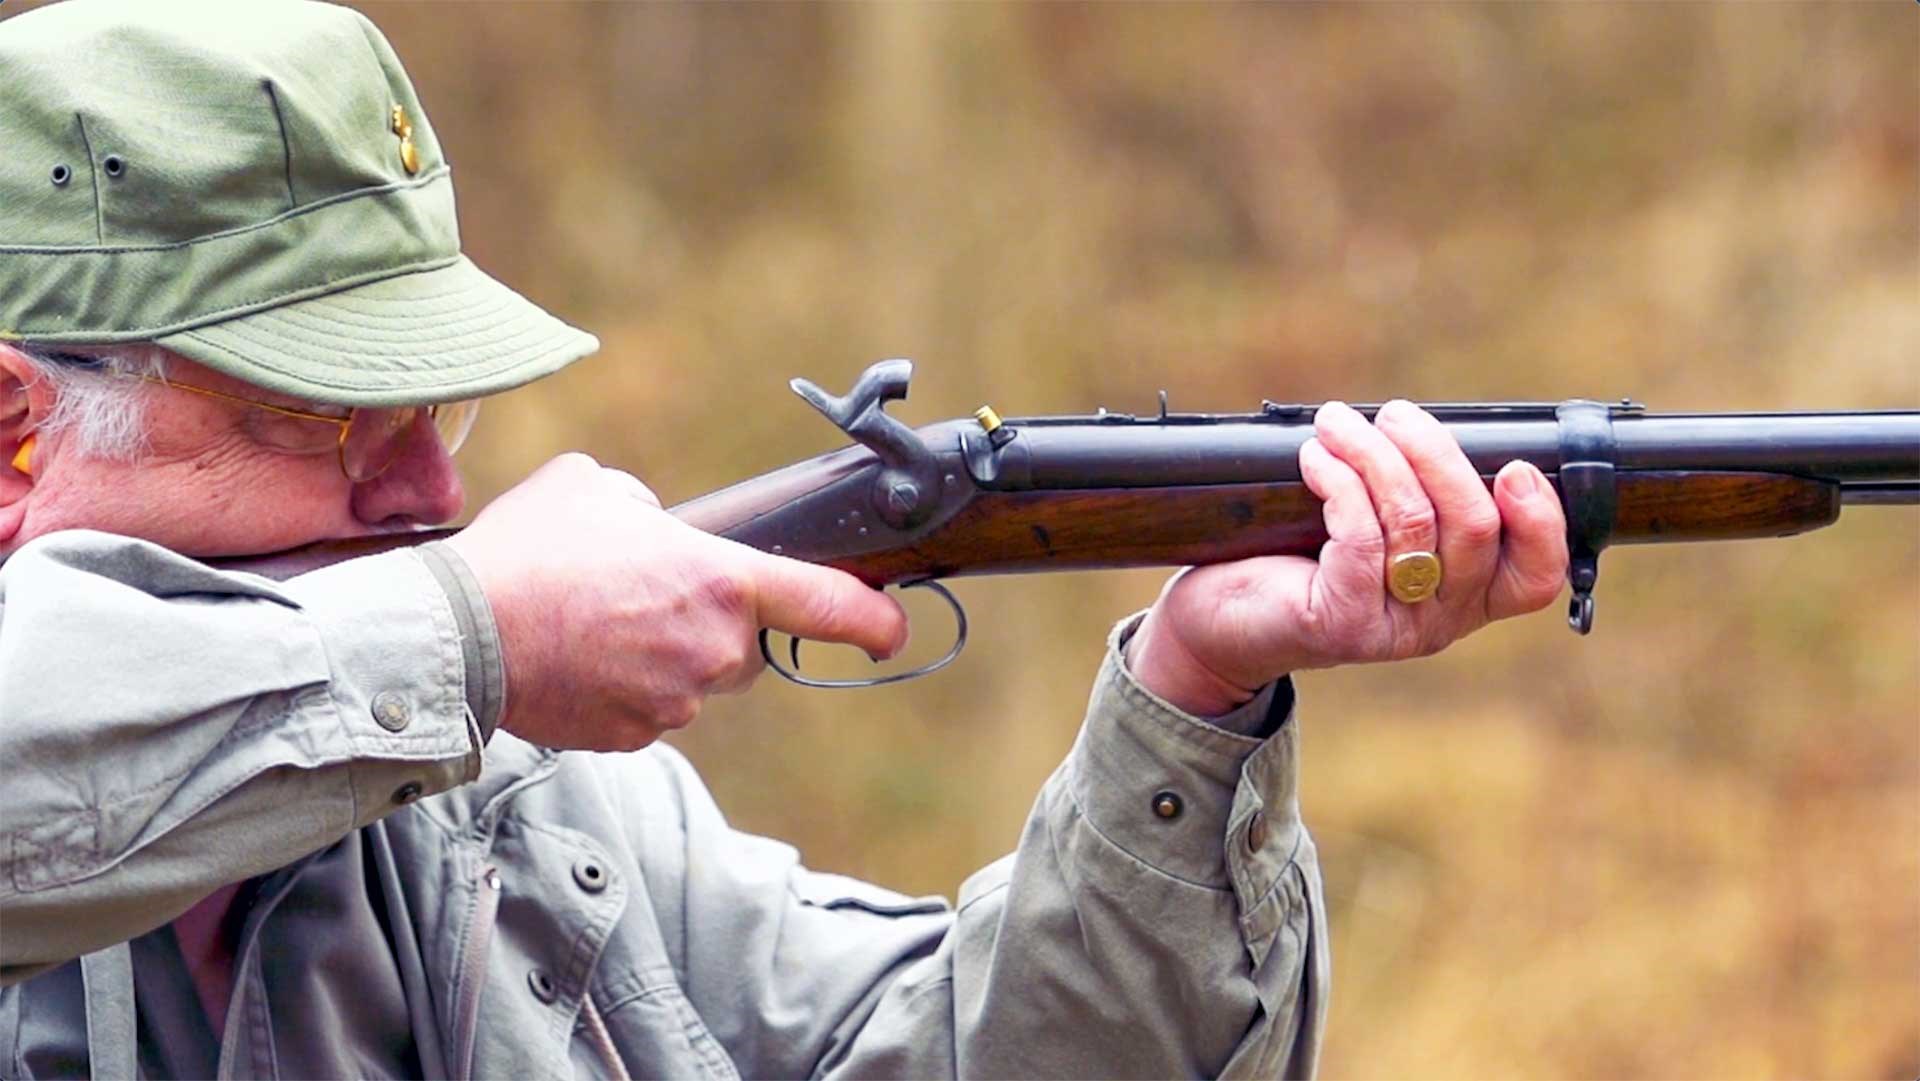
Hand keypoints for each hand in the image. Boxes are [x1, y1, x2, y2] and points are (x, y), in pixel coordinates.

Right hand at [445, 454, 907, 750]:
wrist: (459, 636)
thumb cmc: (529, 551)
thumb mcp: (595, 488)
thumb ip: (650, 509)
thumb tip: (654, 528)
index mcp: (721, 581)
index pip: (827, 604)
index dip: (873, 618)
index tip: (892, 627)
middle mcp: (714, 650)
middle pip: (743, 641)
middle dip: (707, 619)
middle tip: (638, 592)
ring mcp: (677, 702)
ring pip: (695, 678)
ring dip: (661, 653)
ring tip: (591, 622)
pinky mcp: (636, 737)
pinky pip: (651, 709)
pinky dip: (625, 688)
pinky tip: (578, 659)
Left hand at [1128, 400, 1569, 715]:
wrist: (1221, 621)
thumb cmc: (1298, 558)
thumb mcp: (1373, 527)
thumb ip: (1418, 493)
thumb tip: (1428, 427)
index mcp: (1467, 599)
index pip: (1535, 576)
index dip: (1541, 521)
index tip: (1513, 466)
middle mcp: (1440, 622)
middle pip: (1475, 529)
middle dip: (1436, 454)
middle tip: (1396, 414)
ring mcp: (1393, 628)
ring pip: (1413, 522)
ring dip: (1374, 454)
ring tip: (1337, 422)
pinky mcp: (1341, 622)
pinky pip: (1359, 535)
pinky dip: (1340, 481)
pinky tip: (1315, 457)